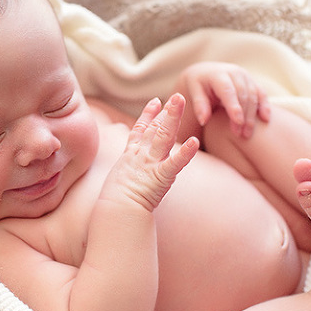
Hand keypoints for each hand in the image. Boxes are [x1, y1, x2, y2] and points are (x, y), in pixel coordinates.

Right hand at [101, 94, 198, 211]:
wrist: (116, 214)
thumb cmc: (116, 204)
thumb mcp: (118, 184)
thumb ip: (122, 175)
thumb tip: (121, 177)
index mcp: (131, 158)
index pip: (140, 131)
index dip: (148, 116)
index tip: (156, 102)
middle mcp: (141, 157)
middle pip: (155, 130)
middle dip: (166, 112)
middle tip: (177, 96)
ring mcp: (149, 165)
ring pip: (162, 136)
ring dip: (172, 118)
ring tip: (180, 101)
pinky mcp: (159, 178)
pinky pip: (174, 164)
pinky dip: (184, 153)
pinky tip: (194, 143)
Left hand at [177, 62, 270, 137]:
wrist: (207, 73)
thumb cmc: (198, 86)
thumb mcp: (194, 92)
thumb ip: (199, 105)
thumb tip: (203, 120)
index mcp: (218, 75)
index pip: (228, 90)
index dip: (234, 106)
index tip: (238, 122)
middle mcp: (234, 73)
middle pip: (243, 95)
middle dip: (244, 115)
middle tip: (240, 135)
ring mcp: (246, 76)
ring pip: (254, 96)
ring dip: (252, 116)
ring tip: (247, 134)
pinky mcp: (252, 82)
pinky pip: (261, 94)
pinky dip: (265, 106)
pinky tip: (266, 120)